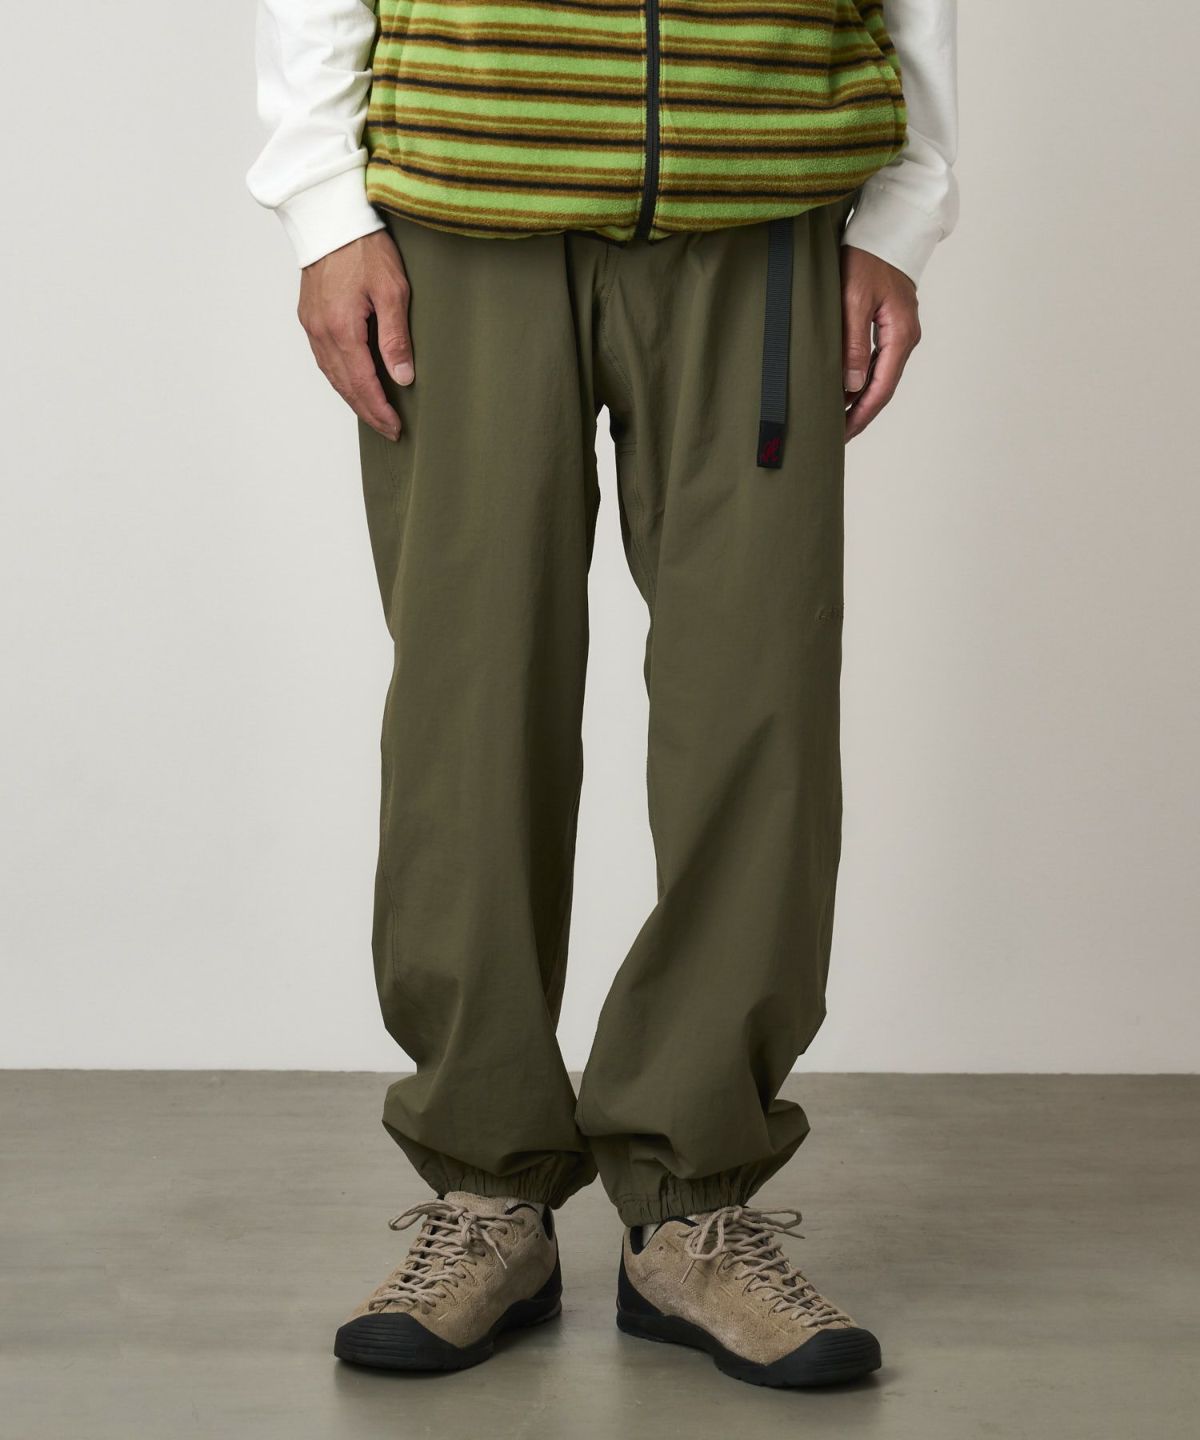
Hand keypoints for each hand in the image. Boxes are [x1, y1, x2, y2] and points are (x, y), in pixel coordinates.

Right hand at [297, 231, 412, 440]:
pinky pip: (323, 358)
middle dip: (367, 411)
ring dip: (352, 397)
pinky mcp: (309, 316)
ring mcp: (311, 324)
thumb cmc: (365, 248)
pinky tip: (352, 382)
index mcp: (341, 329)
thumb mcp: (392, 291)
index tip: (395, 428)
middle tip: (388, 429)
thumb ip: (396, 337)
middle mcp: (320, 332)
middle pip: (344, 385)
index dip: (379, 410)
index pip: (362, 384)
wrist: (331, 217)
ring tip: (373, 412)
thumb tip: (402, 378)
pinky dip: (339, 377)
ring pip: (331, 374)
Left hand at [840, 245, 920, 440]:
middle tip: (835, 436)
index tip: (842, 435)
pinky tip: (843, 388)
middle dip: (859, 414)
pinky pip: (876, 361)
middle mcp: (905, 337)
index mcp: (900, 335)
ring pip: (879, 376)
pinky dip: (860, 378)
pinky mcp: (890, 324)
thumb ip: (853, 343)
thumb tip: (852, 386)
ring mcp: (899, 331)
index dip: (861, 416)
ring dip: (859, 398)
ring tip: (835, 419)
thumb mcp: (854, 299)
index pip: (881, 389)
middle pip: (883, 388)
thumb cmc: (867, 257)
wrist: (884, 227)